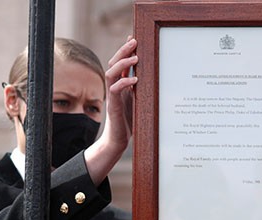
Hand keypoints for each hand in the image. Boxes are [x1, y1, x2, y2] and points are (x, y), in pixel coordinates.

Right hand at [84, 38, 137, 184]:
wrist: (118, 140)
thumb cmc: (130, 121)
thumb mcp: (137, 100)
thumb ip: (139, 87)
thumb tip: (150, 74)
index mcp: (121, 84)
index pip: (120, 62)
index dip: (125, 49)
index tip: (134, 37)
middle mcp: (115, 87)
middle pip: (114, 63)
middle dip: (123, 51)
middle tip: (134, 40)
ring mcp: (113, 96)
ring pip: (111, 73)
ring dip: (123, 63)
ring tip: (135, 57)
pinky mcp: (113, 107)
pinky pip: (115, 91)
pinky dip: (124, 83)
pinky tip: (134, 80)